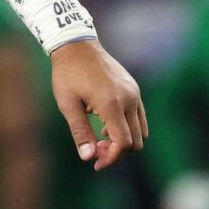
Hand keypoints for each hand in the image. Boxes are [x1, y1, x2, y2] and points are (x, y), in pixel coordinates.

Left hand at [49, 39, 146, 169]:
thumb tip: (88, 158)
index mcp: (112, 104)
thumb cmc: (67, 74)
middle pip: (135, 141)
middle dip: (117, 152)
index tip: (96, 163)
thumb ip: (80, 132)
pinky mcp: (134, 88)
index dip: (111, 158)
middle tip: (95, 151)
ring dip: (124, 140)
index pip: (123, 143)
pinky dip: (127, 127)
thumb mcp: (67, 104)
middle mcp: (129, 99)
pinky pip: (139, 116)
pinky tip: (105, 125)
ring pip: (140, 130)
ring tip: (99, 137)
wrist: (76, 45)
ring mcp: (134, 93)